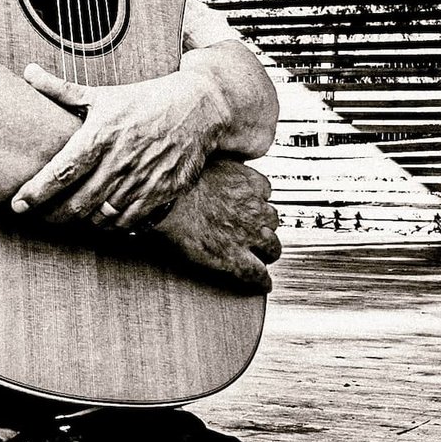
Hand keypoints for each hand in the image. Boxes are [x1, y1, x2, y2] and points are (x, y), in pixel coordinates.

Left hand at [11, 64, 225, 226]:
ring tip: (70, 216)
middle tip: (39, 217)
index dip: (35, 192)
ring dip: (82, 221)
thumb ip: (62, 90)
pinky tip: (103, 218)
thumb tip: (28, 72)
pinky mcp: (164, 192)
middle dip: (53, 215)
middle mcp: (121, 160)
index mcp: (101, 135)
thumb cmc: (145, 99)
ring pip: (102, 217)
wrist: (200, 106)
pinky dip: (112, 225)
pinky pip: (130, 222)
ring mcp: (144, 179)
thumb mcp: (104, 95)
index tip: (17, 205)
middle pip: (77, 202)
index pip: (60, 172)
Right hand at [151, 158, 281, 290]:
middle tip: (256, 230)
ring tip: (264, 256)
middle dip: (265, 225)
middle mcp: (254, 209)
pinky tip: (263, 284)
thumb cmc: (179, 182)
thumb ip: (218, 163)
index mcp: (248, 183)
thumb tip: (213, 158)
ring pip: (272, 247)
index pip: (264, 191)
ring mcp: (247, 235)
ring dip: (268, 251)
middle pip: (272, 220)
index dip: (257, 199)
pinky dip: (262, 281)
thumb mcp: (206, 160)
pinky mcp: (235, 258)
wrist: (168, 204)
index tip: (251, 202)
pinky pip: (257, 274)